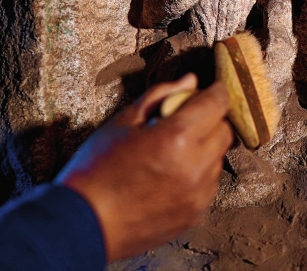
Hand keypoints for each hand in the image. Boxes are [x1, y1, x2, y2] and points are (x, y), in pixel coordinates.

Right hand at [55, 74, 233, 261]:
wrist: (81, 225)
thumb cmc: (95, 171)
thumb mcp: (122, 122)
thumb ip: (160, 96)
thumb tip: (190, 81)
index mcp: (176, 138)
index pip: (216, 103)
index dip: (216, 91)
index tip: (211, 88)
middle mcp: (194, 167)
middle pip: (224, 130)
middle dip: (211, 119)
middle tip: (186, 118)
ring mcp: (197, 194)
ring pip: (218, 158)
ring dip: (206, 146)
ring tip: (173, 149)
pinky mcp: (195, 214)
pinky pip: (209, 183)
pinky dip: (199, 172)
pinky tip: (171, 172)